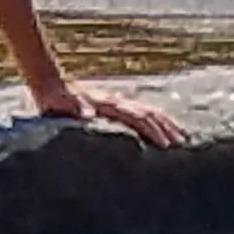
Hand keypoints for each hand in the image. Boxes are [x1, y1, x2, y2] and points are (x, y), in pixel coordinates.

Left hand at [33, 80, 186, 148]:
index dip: (152, 130)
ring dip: (167, 125)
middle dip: (166, 130)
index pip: (136, 117)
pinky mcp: (117, 106)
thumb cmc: (54, 102)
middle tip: (181, 148)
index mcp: (107, 104)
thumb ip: (72, 108)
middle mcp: (117, 101)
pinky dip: (159, 120)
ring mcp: (118, 102)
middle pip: (149, 114)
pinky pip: (144, 112)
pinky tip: (166, 130)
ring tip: (183, 140)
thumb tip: (86, 113)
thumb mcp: (59, 106)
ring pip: (150, 112)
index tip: (165, 146)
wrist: (51, 85)